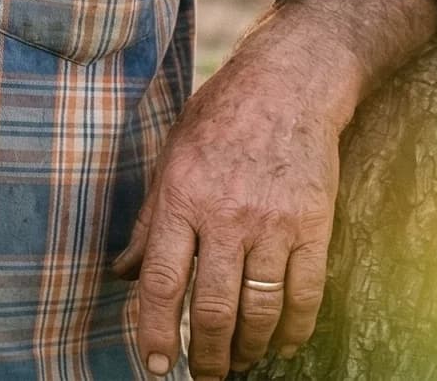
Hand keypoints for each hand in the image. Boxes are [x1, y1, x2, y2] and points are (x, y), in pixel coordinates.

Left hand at [110, 57, 341, 376]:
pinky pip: (305, 295)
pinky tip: (283, 345)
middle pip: (213, 307)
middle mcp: (225, 215)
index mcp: (182, 197)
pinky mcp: (314, 227)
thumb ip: (150, 221)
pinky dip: (294, 330)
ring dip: (249, 348)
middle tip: (205, 376)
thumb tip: (123, 273)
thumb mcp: (171, 158)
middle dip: (207, 354)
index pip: (163, 281)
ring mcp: (273, 224)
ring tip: (241, 363)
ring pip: (259, 309)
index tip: (157, 365)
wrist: (289, 85)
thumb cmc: (221, 118)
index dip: (157, 331)